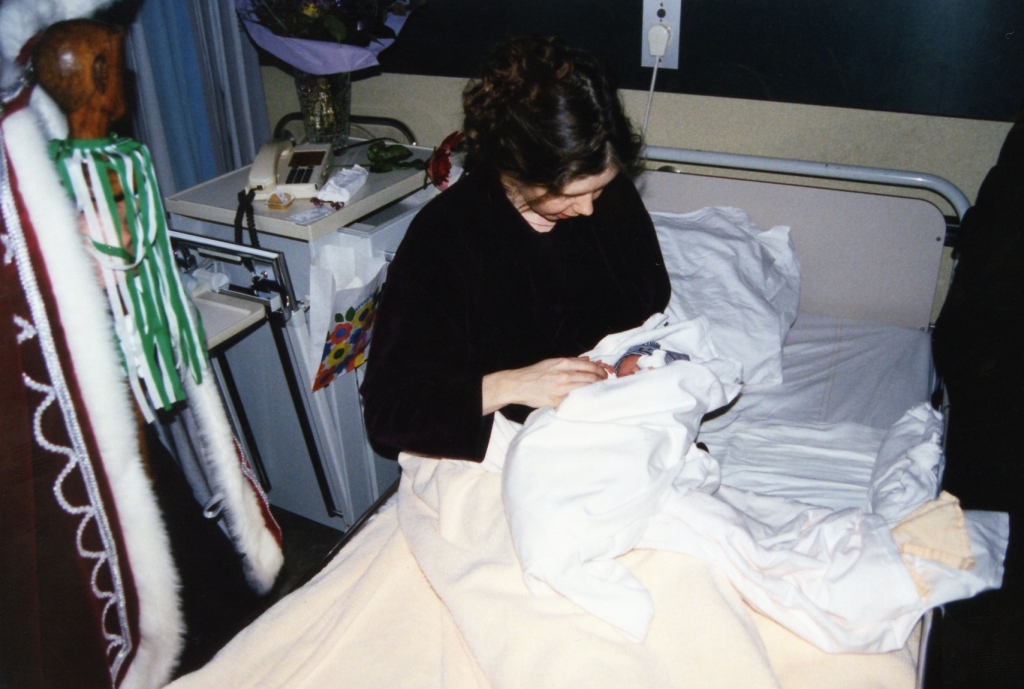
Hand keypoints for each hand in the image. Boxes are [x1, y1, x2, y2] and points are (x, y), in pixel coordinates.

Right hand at [482, 357, 607, 414]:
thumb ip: (570, 361)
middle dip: (601, 381)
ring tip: (598, 391)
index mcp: (563, 363)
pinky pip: (575, 401)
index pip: (590, 367)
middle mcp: (564, 375)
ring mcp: (561, 389)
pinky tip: (586, 400)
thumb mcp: (552, 362)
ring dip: (595, 390)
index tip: (604, 375)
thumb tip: (587, 360)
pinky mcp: (558, 401)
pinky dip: (583, 400)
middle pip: (591, 378)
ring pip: (586, 389)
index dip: (601, 371)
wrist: (518, 385)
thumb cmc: (534, 373)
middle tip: (604, 384)